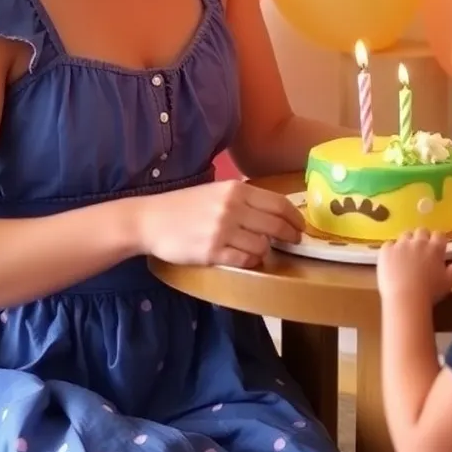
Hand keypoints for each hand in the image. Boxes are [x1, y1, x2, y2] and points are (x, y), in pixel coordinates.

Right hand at [138, 180, 303, 268]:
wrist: (150, 220)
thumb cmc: (184, 206)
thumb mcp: (217, 192)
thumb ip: (243, 199)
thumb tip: (275, 211)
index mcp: (236, 189)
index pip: (279, 203)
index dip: (295, 218)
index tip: (301, 226)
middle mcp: (232, 207)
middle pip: (276, 225)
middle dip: (290, 236)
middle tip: (294, 243)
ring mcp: (223, 230)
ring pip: (262, 246)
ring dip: (266, 251)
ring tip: (261, 251)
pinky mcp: (212, 251)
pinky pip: (245, 260)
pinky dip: (251, 262)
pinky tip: (247, 260)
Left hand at [377, 231, 451, 303]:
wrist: (406, 298)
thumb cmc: (430, 293)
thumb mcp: (447, 284)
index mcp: (435, 248)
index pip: (439, 235)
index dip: (437, 241)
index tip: (435, 248)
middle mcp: (419, 242)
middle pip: (421, 231)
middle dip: (421, 238)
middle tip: (420, 251)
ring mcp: (401, 244)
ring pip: (405, 235)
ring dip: (406, 242)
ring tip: (404, 255)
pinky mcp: (386, 250)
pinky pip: (388, 244)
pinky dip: (391, 250)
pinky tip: (391, 261)